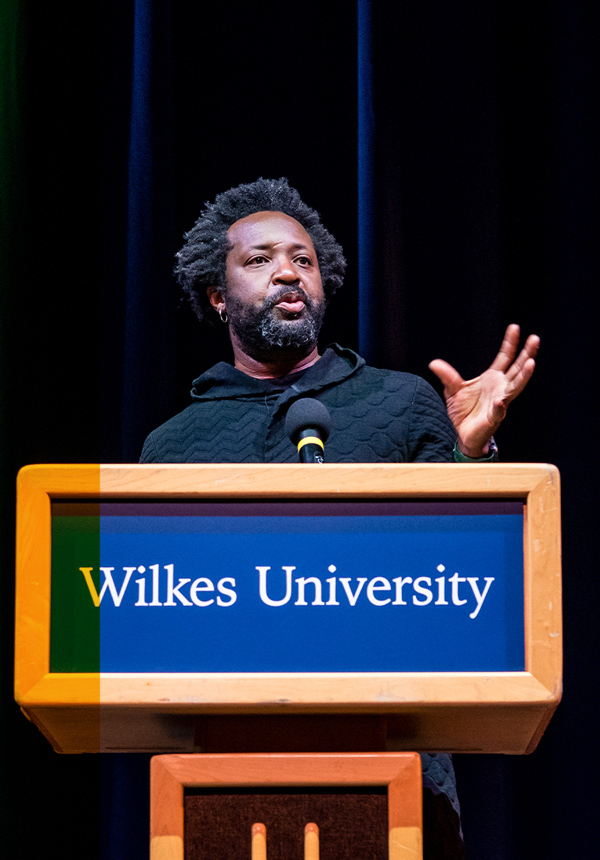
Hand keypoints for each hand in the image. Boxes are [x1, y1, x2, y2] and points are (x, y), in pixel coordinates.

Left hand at [429, 324, 539, 457]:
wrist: (463, 434)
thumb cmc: (464, 412)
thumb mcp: (452, 390)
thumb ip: (447, 376)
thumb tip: (434, 363)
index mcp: (492, 378)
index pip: (505, 357)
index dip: (510, 343)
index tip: (515, 327)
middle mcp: (501, 387)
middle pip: (517, 368)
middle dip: (527, 354)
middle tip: (535, 338)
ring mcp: (500, 402)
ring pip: (515, 387)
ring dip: (524, 375)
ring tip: (532, 363)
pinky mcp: (495, 417)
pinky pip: (499, 410)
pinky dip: (501, 404)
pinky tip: (502, 400)